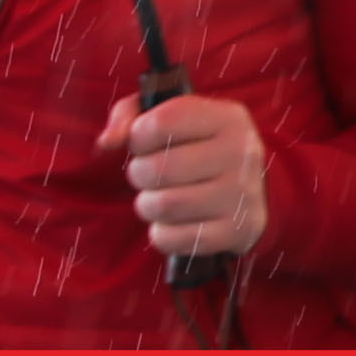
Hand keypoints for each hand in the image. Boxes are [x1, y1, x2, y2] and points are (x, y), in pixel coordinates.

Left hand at [96, 90, 265, 261]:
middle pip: (158, 168)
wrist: (248, 191)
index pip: (161, 123)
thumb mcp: (171, 118)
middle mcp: (241, 153)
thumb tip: (107, 142)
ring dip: (149, 205)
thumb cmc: (196, 148)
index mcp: (228, 118)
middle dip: (140, 174)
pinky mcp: (235, 231)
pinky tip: (176, 222)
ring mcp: (242, 195)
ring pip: (163, 206)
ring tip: (162, 197)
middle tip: (151, 174)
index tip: (147, 143)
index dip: (138, 136)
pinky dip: (162, 234)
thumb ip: (130, 117)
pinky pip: (172, 238)